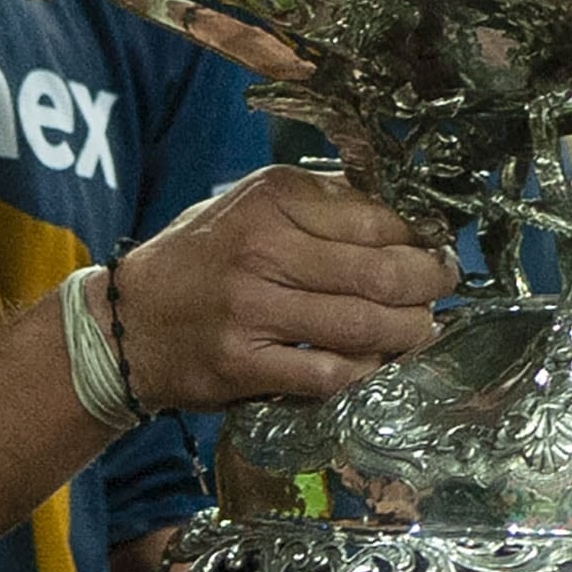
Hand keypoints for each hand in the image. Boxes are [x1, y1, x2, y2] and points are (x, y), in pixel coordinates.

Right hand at [108, 167, 457, 410]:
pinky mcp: (244, 364)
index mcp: (272, 198)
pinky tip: (378, 363)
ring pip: (364, 325)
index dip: (421, 235)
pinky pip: (330, 373)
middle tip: (444, 288)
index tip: (438, 246)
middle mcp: (262, 249)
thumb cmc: (200, 258)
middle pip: (381, 272)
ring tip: (424, 328)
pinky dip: (366, 371)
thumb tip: (400, 210)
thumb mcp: (250, 204)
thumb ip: (319, 202)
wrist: (128, 322)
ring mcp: (252, 310)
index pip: (375, 217)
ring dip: (410, 332)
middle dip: (430, 284)